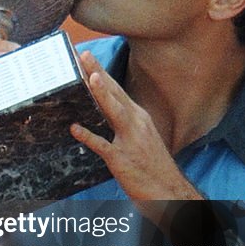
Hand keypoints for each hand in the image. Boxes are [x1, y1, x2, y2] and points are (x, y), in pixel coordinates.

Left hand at [70, 51, 197, 206]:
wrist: (169, 191)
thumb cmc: (151, 164)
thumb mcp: (139, 136)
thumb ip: (121, 121)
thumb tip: (100, 108)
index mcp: (138, 116)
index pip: (117, 89)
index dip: (100, 71)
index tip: (86, 55)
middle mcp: (136, 123)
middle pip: (114, 93)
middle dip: (97, 72)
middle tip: (81, 54)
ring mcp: (130, 140)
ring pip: (113, 112)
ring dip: (101, 94)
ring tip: (88, 77)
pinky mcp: (122, 159)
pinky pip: (103, 146)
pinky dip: (89, 136)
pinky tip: (75, 129)